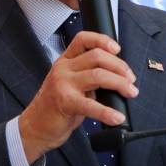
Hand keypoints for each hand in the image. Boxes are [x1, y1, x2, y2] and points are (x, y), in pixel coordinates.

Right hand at [19, 32, 137, 162]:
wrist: (35, 126)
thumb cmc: (55, 106)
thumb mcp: (70, 84)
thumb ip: (88, 76)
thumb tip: (118, 76)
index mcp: (65, 61)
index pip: (83, 39)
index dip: (103, 40)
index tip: (118, 49)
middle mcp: (63, 69)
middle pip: (97, 56)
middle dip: (120, 67)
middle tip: (131, 79)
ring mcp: (63, 84)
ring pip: (98, 75)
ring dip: (120, 83)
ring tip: (130, 92)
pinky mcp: (65, 102)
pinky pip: (91, 105)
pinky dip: (108, 112)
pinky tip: (116, 117)